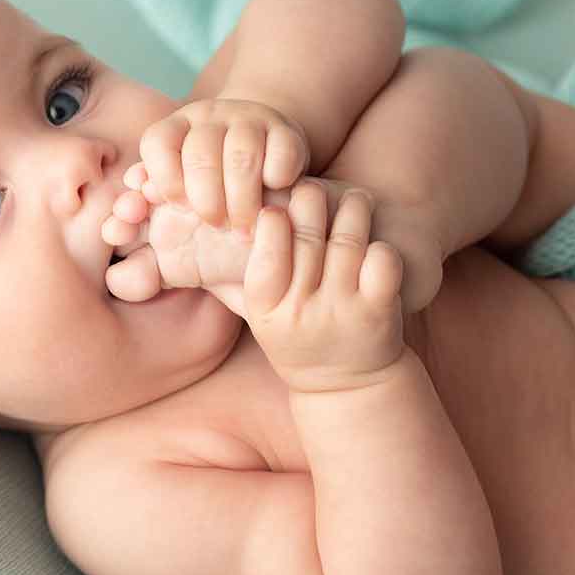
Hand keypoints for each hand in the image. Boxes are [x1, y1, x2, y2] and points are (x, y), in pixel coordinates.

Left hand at [134, 98, 310, 236]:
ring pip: (242, 154)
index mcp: (175, 129)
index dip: (164, 179)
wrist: (264, 165)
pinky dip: (277, 177)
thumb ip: (144, 217)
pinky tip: (272, 193)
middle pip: (201, 153)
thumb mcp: (175, 203)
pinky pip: (281, 152)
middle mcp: (209, 117)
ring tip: (244, 228)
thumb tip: (117, 223)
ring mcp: (250, 121)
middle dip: (206, 199)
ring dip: (242, 199)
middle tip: (214, 226)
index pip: (158, 142)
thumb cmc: (210, 194)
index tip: (177, 206)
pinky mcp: (287, 133)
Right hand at [244, 180, 404, 392]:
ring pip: (348, 239)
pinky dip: (380, 245)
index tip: (277, 205)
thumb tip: (192, 226)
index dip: (272, 220)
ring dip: (353, 210)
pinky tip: (374, 239)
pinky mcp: (379, 311)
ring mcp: (343, 311)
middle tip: (315, 189)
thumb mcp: (257, 314)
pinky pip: (382, 261)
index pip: (266, 253)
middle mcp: (303, 311)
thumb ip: (230, 276)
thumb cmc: (296, 334)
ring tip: (354, 197)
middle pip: (307, 237)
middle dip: (312, 202)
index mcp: (267, 310)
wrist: (346, 385)